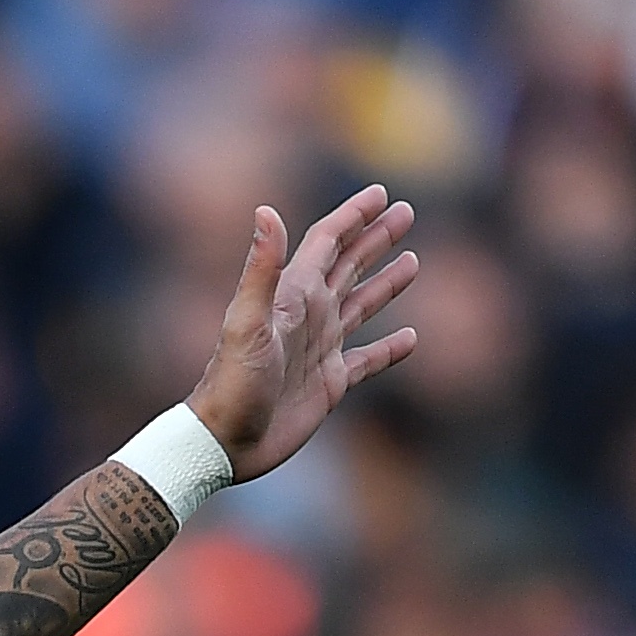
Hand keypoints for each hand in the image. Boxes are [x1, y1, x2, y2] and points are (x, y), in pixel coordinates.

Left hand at [186, 185, 421, 482]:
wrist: (224, 442)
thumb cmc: (231, 382)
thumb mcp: (248, 322)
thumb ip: (262, 270)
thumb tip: (266, 211)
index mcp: (293, 296)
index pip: (327, 243)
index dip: (353, 216)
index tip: (381, 193)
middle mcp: (309, 317)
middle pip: (349, 265)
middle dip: (375, 238)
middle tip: (406, 212)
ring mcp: (320, 349)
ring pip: (362, 306)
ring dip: (386, 283)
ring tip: (412, 260)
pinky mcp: (329, 384)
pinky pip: (368, 360)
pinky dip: (390, 350)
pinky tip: (411, 340)